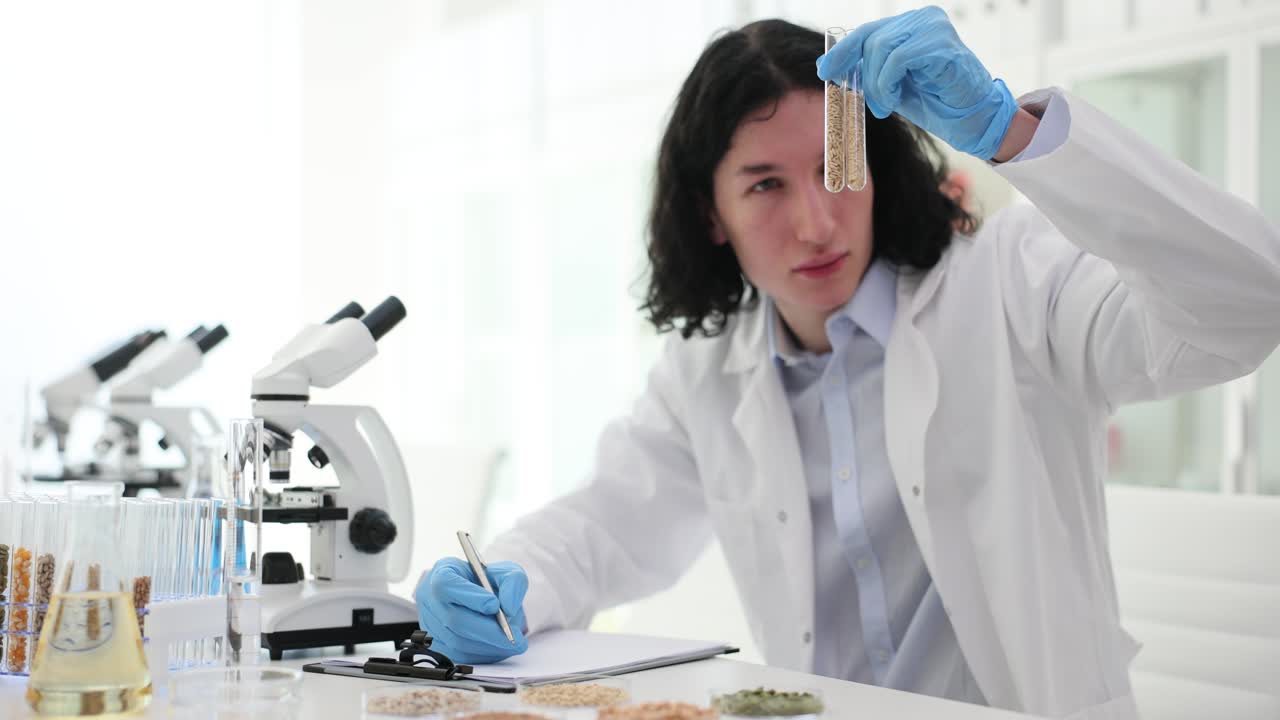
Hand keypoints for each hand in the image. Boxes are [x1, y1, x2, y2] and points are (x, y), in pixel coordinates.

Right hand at [413, 557, 529, 663]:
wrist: (482, 598)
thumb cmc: (488, 582)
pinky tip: (499, 648)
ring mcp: (431, 624)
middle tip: (513, 635)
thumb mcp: (506, 572)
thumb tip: (508, 607)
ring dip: (488, 645)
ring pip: (457, 641)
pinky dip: (483, 654)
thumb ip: (512, 583)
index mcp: (442, 572)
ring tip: (512, 642)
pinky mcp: (437, 646)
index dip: (469, 597)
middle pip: (453, 619)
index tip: (495, 605)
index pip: (446, 585)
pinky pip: (459, 656)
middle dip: (487, 630)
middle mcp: (430, 599)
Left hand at [816, 6, 1017, 159]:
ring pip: (881, 48)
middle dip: (861, 74)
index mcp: (912, 24)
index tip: (825, 71)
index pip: (868, 31)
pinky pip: (898, 60)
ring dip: (876, 84)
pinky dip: (888, 83)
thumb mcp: (891, 84)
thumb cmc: (934, 101)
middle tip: (870, 103)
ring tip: (885, 106)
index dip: (843, 51)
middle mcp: (924, 19)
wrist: (971, 120)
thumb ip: (866, 70)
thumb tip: (828, 64)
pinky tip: (895, 99)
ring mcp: (934, 28)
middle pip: (871, 38)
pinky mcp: (941, 45)